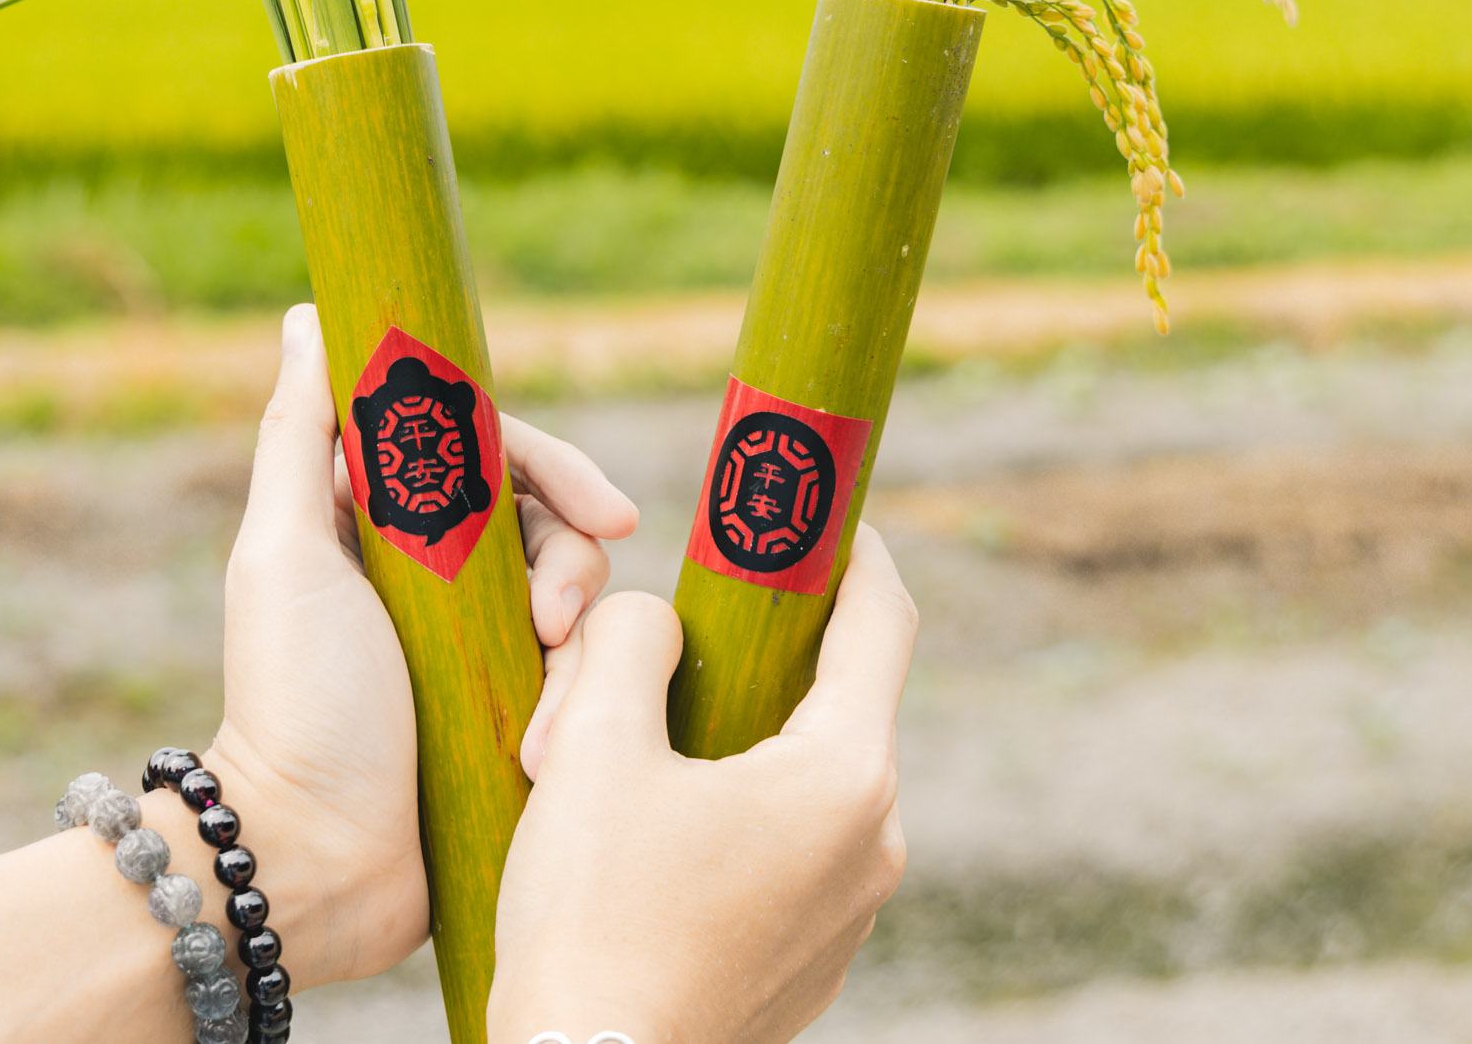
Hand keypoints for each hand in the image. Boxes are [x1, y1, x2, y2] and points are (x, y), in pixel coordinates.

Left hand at [204, 304, 637, 989]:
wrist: (315, 862)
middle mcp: (435, 579)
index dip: (552, 467)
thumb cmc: (292, 701)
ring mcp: (479, 651)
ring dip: (580, 634)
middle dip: (572, 558)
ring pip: (578, 599)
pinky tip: (547, 745)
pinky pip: (582, 680)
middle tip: (560, 618)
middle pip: (546, 522)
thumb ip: (299, 432)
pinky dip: (578, 700)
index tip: (605, 507)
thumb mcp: (286, 553)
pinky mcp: (512, 717)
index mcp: (381, 523)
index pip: (489, 453)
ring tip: (547, 689)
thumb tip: (311, 313)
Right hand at [490, 524, 916, 1043]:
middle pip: (828, 702)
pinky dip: (728, 816)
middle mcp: (872, 843)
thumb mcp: (592, 747)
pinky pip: (782, 852)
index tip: (814, 508)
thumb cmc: (591, 917)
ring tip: (618, 762)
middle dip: (746, 661)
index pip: (880, 621)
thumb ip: (628, 642)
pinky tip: (641, 839)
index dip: (850, 548)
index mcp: (842, 777)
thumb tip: (654, 622)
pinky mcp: (810, 963)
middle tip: (660, 643)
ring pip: (797, 781)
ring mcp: (847, 913)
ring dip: (724, 747)